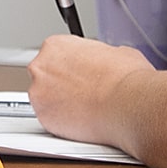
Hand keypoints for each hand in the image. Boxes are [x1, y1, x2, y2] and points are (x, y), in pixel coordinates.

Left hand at [26, 34, 152, 147]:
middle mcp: (41, 67)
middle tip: (81, 91)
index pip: (54, 54)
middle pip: (45, 76)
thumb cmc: (124, 79)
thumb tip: (108, 61)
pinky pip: (49, 119)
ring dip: (59, 102)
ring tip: (83, 107)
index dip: (70, 66)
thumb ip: (102, 54)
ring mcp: (39, 94)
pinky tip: (80, 120)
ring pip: (44, 99)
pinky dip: (61, 121)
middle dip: (61, 84)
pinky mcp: (44, 119)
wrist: (128, 104)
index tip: (79, 74)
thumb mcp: (118, 52)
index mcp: (55, 46)